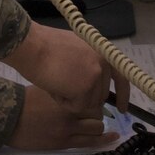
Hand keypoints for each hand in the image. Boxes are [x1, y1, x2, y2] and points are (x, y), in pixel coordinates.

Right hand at [8, 85, 117, 151]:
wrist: (9, 120)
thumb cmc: (24, 101)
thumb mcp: (46, 88)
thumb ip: (64, 91)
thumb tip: (80, 89)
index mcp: (65, 96)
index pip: (91, 96)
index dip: (94, 97)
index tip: (92, 97)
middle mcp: (69, 112)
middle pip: (97, 111)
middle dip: (97, 112)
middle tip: (90, 112)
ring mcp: (67, 129)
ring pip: (96, 127)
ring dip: (97, 125)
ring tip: (95, 124)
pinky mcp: (63, 143)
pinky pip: (90, 143)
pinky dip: (103, 139)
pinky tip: (114, 137)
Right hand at [9, 20, 124, 116]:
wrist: (31, 45)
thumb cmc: (44, 45)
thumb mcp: (75, 49)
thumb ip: (88, 63)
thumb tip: (92, 82)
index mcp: (102, 51)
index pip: (121, 76)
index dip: (123, 94)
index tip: (122, 109)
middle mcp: (104, 62)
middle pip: (101, 95)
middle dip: (84, 97)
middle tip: (62, 84)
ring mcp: (96, 75)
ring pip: (88, 103)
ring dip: (71, 99)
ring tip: (56, 81)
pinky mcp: (86, 88)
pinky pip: (76, 107)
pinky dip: (63, 102)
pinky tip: (54, 86)